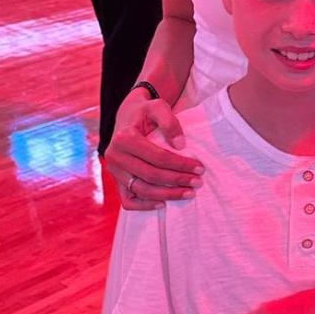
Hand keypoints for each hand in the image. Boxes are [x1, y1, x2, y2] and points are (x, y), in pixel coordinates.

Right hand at [104, 87, 203, 210]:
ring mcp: (114, 171)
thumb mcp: (158, 107)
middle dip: (177, 180)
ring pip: (141, 190)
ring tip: (188, 193)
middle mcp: (115, 156)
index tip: (200, 168)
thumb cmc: (145, 112)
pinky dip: (144, 206)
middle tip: (198, 182)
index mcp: (124, 138)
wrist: (128, 117)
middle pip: (151, 175)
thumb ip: (170, 122)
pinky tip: (163, 204)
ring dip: (167, 194)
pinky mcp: (116, 181)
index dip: (180, 164)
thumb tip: (180, 145)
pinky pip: (128, 200)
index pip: (158, 157)